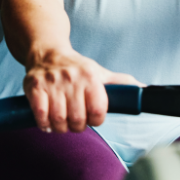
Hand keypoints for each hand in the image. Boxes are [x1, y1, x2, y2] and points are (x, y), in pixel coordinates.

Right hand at [24, 49, 141, 132]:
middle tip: (75, 121)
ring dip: (60, 128)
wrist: (47, 52)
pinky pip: (40, 115)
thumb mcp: (100, 72)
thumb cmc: (77, 67)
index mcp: (90, 76)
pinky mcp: (34, 87)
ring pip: (58, 121)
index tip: (92, 117)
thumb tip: (145, 89)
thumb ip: (121, 83)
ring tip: (61, 121)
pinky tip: (47, 121)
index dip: (96, 120)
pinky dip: (44, 124)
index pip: (98, 111)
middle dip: (77, 127)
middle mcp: (72, 79)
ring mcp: (52, 83)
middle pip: (77, 120)